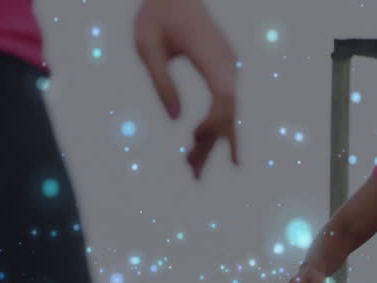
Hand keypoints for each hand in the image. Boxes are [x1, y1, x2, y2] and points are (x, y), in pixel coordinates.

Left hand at [133, 0, 238, 178]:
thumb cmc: (157, 13)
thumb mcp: (147, 44)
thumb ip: (160, 80)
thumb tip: (175, 119)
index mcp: (212, 56)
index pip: (225, 98)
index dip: (214, 121)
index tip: (192, 136)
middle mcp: (228, 65)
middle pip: (227, 114)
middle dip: (209, 144)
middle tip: (190, 172)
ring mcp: (229, 70)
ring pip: (227, 115)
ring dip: (212, 143)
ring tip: (193, 171)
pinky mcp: (224, 73)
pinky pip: (228, 108)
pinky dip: (225, 131)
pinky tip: (230, 157)